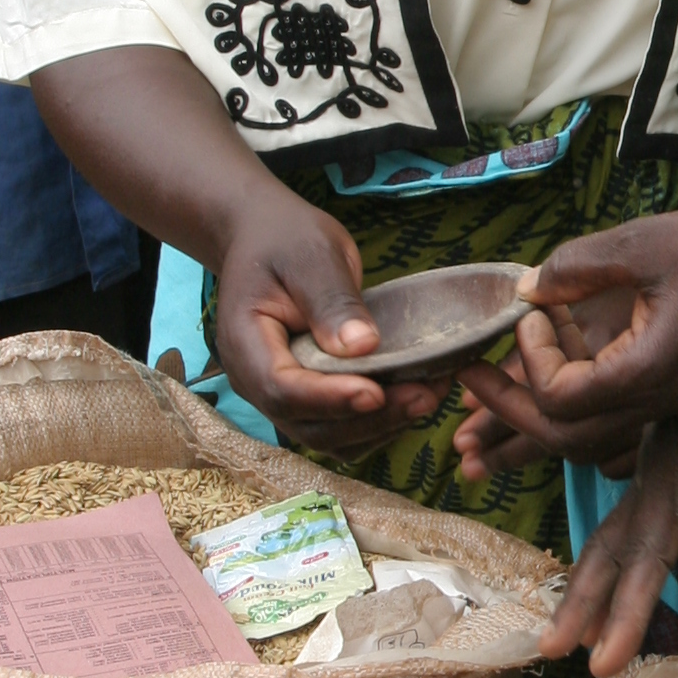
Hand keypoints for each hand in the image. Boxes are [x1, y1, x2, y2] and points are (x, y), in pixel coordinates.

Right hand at [211, 184, 449, 444]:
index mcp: (246, 345)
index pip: (281, 389)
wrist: (266, 240)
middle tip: (426, 396)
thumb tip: (363, 347)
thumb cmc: (285, 241)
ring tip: (431, 394)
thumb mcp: (311, 257)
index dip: (330, 398)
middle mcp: (257, 383)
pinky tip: (416, 396)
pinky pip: (343, 429)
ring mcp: (282, 397)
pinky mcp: (309, 400)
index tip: (377, 392)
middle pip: (309, 424)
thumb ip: (332, 302)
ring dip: (382, 426)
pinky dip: (380, 423)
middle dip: (369, 418)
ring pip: (329, 436)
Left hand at [513, 208, 677, 437]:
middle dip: (509, 407)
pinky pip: (613, 413)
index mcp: (647, 372)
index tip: (536, 311)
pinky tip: (566, 346)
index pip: (561, 398)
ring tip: (505, 367)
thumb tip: (525, 290)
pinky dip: (576, 391)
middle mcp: (658, 400)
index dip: (532, 359)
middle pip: (565, 437)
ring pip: (587, 435)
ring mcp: (669, 400)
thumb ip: (575, 268)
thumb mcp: (642, 243)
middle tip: (470, 374)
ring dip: (539, 405)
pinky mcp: (676, 388)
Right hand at [538, 348, 677, 677]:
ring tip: (557, 652)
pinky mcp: (638, 496)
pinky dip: (583, 584)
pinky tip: (568, 630)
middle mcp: (661, 469)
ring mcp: (643, 485)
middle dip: (623, 604)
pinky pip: (605, 543)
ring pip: (609, 547)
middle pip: (643, 542)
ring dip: (583, 600)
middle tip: (604, 663)